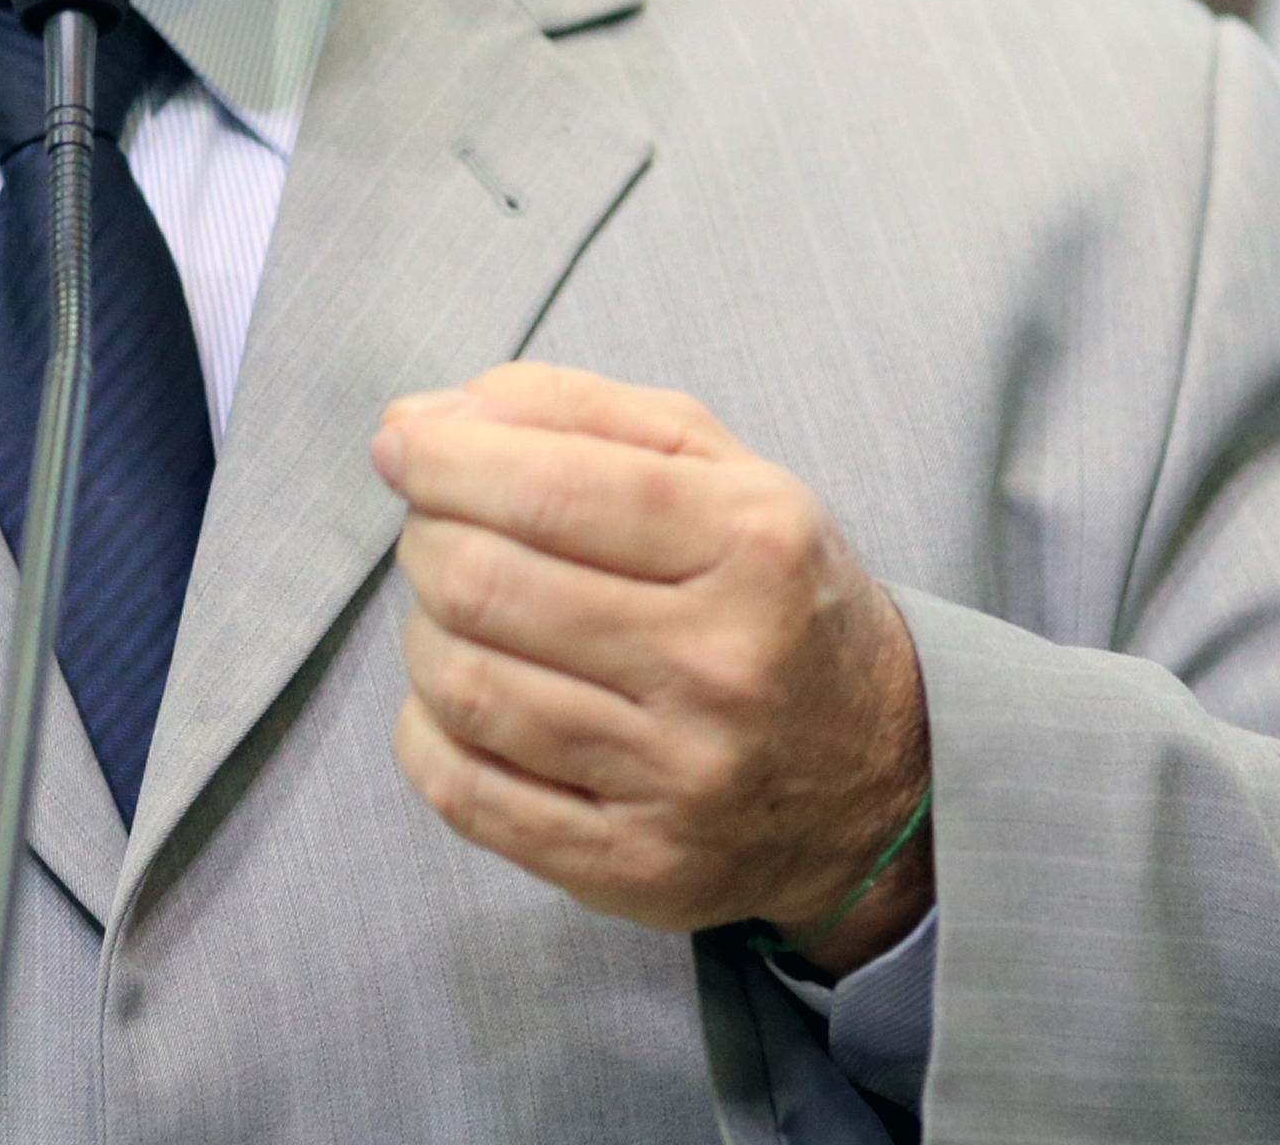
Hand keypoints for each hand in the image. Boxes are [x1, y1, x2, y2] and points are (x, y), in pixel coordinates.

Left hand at [369, 361, 931, 976]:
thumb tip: (424, 416)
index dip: (444, 456)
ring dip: (425, 629)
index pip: (551, 486)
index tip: (402, 444)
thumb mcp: (718, 469)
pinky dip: (424, 728)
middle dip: (428, 537)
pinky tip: (456, 698)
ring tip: (458, 612)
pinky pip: (463, 791)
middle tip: (439, 529)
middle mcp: (721, 665)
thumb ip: (576, 412)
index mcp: (751, 544)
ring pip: (465, 684)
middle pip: (487, 583)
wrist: (877, 781)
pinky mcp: (633, 868)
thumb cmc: (769, 596)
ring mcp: (678, 779)